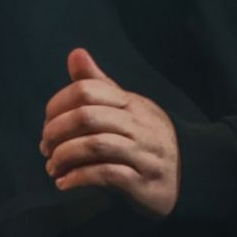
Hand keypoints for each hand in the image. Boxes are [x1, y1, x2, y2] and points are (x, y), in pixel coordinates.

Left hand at [39, 48, 180, 216]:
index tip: (48, 123)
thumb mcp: (127, 107)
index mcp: (131, 103)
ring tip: (52, 167)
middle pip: (87, 117)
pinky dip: (79, 178)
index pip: (87, 90)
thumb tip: (75, 53)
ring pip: (95, 146)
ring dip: (65, 157)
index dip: (58, 105)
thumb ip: (99, 84)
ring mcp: (144, 154)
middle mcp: (139, 125)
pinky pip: (107, 175)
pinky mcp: (144, 183)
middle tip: (46, 148)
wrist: (191, 173)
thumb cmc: (147, 138)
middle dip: (57, 132)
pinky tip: (65, 183)